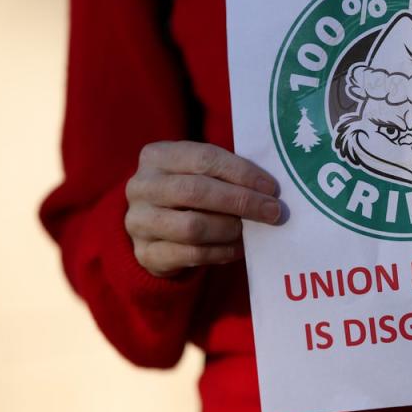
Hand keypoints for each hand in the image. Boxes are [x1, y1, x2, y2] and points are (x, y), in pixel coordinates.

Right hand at [125, 141, 280, 276]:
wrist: (153, 228)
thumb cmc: (189, 193)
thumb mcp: (201, 174)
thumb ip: (227, 175)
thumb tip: (269, 192)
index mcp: (157, 156)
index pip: (204, 158)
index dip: (242, 173)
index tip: (271, 188)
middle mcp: (141, 186)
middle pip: (196, 191)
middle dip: (242, 202)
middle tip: (273, 212)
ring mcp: (138, 221)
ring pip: (192, 227)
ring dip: (230, 229)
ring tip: (250, 230)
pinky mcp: (145, 253)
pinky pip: (192, 255)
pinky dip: (222, 252)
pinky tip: (238, 248)